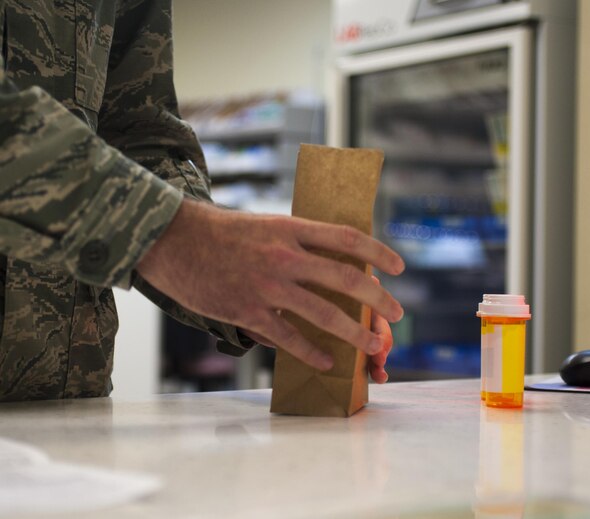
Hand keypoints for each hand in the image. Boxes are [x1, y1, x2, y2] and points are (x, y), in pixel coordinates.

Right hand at [137, 199, 404, 370]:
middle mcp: (284, 256)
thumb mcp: (264, 225)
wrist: (172, 239)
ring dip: (355, 332)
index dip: (378, 252)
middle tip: (397, 313)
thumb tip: (332, 260)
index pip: (347, 239)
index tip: (399, 267)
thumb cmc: (220, 232)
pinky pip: (288, 336)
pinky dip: (312, 351)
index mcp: (291, 229)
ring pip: (324, 313)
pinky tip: (328, 361)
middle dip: (378, 299)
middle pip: (346, 278)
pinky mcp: (247, 309)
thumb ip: (296, 242)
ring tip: (373, 345)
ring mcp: (267, 285)